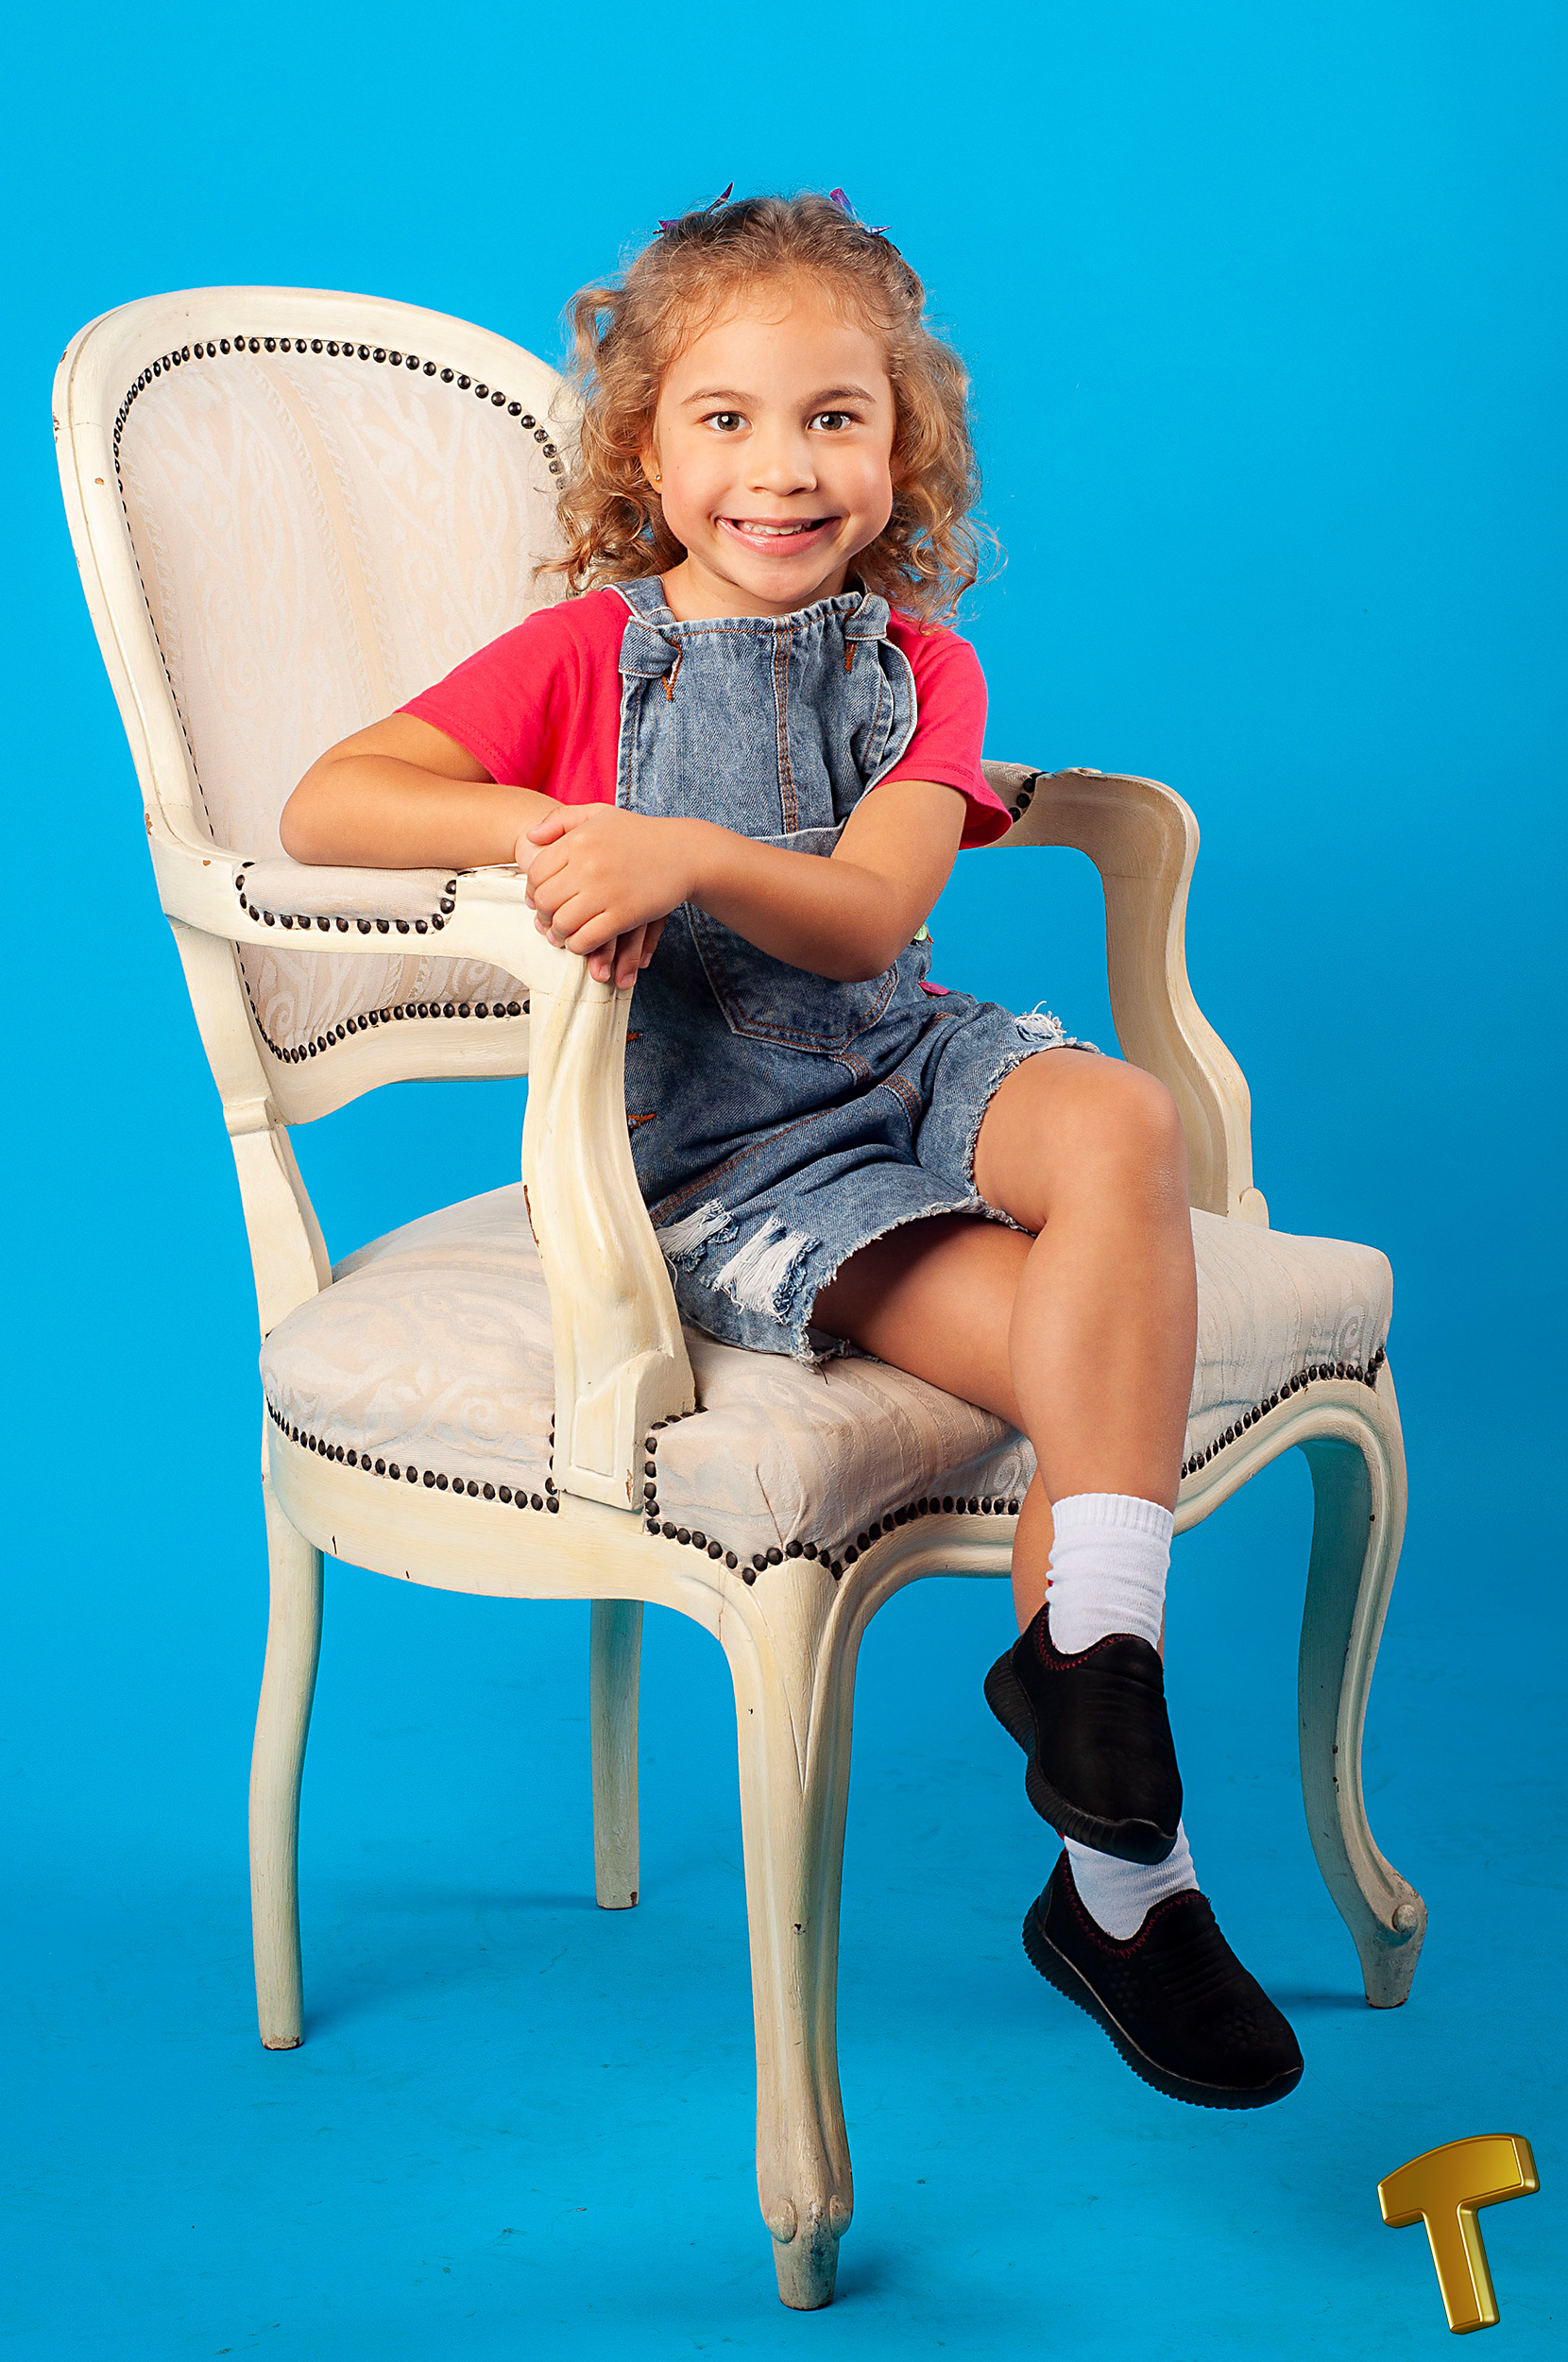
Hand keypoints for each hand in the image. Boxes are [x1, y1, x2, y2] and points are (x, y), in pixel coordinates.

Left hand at [521, 805, 697, 982]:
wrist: (685, 852)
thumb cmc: (640, 834)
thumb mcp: (600, 815)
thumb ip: (561, 820)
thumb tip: (530, 838)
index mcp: (579, 840)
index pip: (537, 872)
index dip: (533, 890)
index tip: (539, 900)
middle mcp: (588, 864)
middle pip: (545, 900)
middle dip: (543, 916)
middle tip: (548, 922)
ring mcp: (606, 890)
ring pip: (563, 923)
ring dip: (559, 934)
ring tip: (563, 935)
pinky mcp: (624, 914)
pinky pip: (587, 938)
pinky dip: (580, 945)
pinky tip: (584, 943)